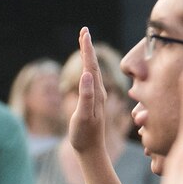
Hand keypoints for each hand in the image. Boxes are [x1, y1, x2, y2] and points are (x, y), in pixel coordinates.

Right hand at [66, 27, 111, 159]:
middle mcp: (99, 92)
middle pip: (93, 65)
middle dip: (87, 48)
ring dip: (88, 57)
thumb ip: (86, 95)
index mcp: (96, 92)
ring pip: (93, 72)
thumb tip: (86, 74)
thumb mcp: (83, 116)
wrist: (91, 151)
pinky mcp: (94, 103)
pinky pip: (92, 80)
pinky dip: (88, 69)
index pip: (91, 65)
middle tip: (83, 32)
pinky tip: (87, 69)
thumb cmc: (85, 135)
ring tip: (84, 44)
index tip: (84, 32)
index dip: (86, 49)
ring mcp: (97, 97)